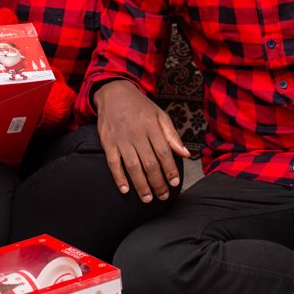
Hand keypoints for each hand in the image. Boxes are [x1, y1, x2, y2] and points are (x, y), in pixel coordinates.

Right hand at [93, 79, 189, 202]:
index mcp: (151, 126)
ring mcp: (121, 139)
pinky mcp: (108, 142)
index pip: (164, 152)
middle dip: (158, 183)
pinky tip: (125, 190)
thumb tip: (185, 154)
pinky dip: (118, 177)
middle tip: (163, 196)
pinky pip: (113, 163)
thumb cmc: (140, 107)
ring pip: (133, 166)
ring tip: (148, 199)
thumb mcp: (159, 115)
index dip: (170, 169)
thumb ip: (172, 135)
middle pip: (149, 163)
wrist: (113, 93)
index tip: (174, 183)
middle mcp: (136, 133)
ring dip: (141, 185)